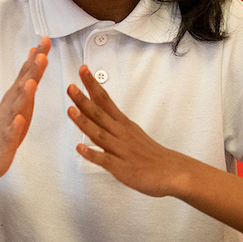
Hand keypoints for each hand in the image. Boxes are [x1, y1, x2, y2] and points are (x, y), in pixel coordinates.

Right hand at [0, 37, 48, 180]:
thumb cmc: (6, 127)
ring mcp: (6, 123)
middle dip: (32, 71)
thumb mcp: (20, 98)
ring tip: (31, 83)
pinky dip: (15, 126)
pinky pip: (10, 133)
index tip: (46, 40)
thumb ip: (28, 76)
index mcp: (17, 96)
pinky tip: (20, 120)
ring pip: (15, 107)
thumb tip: (36, 54)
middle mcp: (10, 106)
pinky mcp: (4, 141)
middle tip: (41, 55)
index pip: (27, 73)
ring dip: (23, 95)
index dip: (36, 57)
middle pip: (22, 85)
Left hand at [67, 65, 186, 196]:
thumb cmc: (148, 152)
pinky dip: (92, 154)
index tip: (83, 70)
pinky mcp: (122, 167)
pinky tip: (80, 148)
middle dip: (83, 100)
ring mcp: (121, 150)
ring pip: (99, 134)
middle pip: (99, 113)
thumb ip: (110, 120)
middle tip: (71, 86)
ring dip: (84, 122)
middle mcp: (120, 133)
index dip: (92, 85)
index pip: (105, 99)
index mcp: (122, 123)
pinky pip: (105, 160)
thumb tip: (93, 107)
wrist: (172, 171)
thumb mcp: (130, 130)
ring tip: (70, 110)